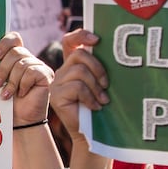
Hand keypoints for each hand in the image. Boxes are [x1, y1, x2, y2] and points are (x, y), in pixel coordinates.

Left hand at [0, 31, 52, 125]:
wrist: (19, 120)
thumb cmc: (5, 102)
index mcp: (16, 57)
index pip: (14, 38)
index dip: (4, 44)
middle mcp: (28, 59)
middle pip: (16, 52)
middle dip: (3, 69)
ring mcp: (39, 66)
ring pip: (22, 63)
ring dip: (12, 81)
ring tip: (7, 94)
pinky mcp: (46, 75)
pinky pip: (32, 72)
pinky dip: (23, 84)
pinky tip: (22, 94)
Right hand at [48, 28, 107, 146]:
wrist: (90, 133)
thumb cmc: (99, 108)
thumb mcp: (100, 83)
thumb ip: (99, 68)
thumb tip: (111, 51)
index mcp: (72, 66)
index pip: (70, 41)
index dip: (81, 35)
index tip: (97, 40)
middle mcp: (62, 71)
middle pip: (79, 54)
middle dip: (98, 67)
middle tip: (106, 85)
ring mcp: (57, 83)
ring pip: (79, 71)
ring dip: (95, 86)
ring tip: (102, 100)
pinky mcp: (56, 96)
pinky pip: (77, 87)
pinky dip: (90, 97)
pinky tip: (95, 106)